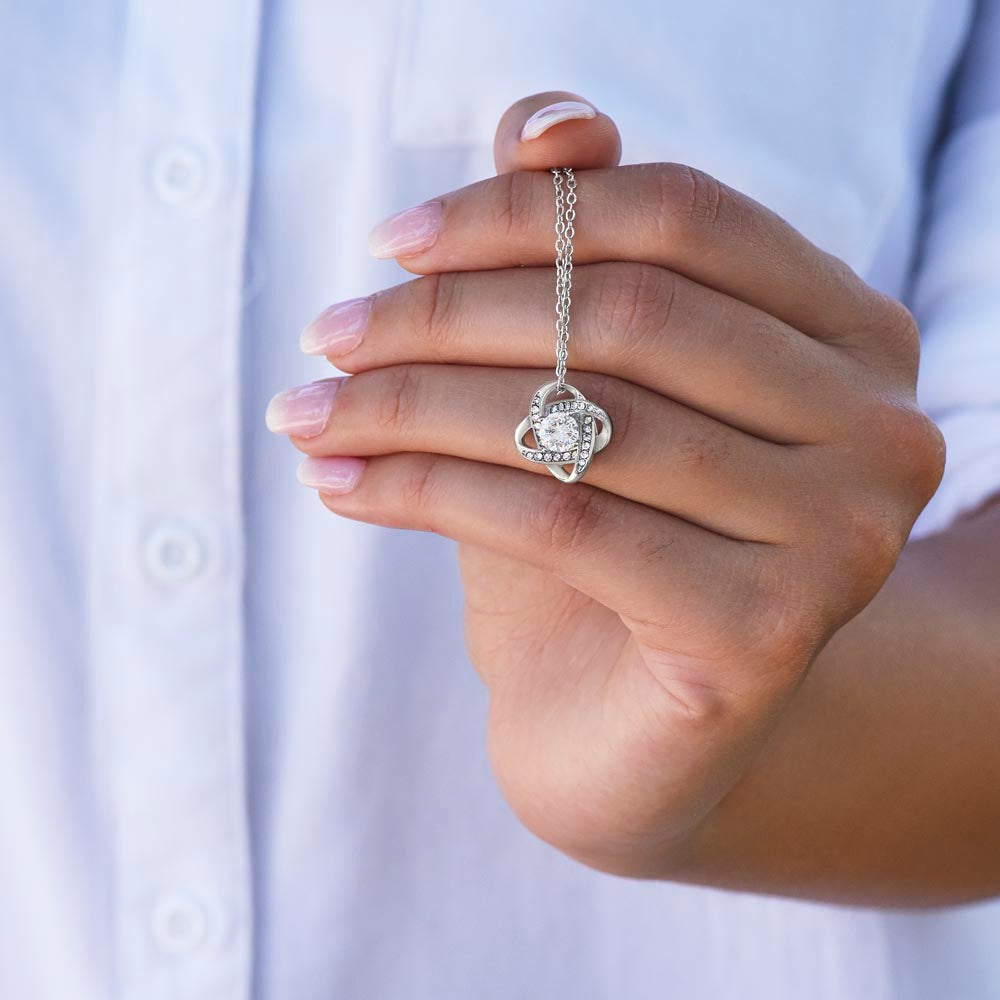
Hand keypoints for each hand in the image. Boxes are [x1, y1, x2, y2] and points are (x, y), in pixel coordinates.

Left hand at [267, 92, 943, 875]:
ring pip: (583, 420)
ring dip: (412, 406)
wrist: (627, 726)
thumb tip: (551, 123)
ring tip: (309, 411)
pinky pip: (561, 524)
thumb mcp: (590, 385)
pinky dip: (426, 491)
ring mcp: (843, 539)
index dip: (525, 212)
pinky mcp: (767, 637)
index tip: (389, 244)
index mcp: (855, 336)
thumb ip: (586, 247)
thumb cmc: (610, 540)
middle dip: (446, 314)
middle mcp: (880, 429)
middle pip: (628, 316)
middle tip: (329, 334)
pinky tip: (342, 485)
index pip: (683, 218)